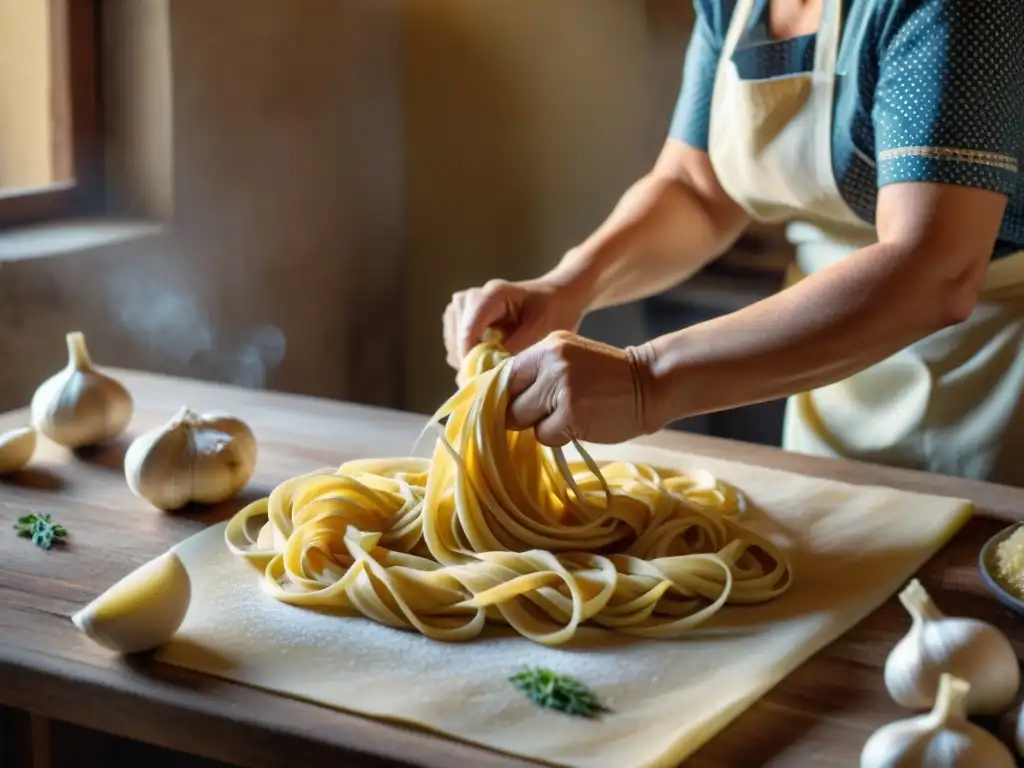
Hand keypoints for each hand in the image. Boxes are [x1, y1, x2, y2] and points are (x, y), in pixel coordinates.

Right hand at [442, 278, 586, 369]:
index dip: (471, 357)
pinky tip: (486, 365)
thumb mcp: (541, 331)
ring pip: (452, 342)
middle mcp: (472, 297)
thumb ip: (515, 350)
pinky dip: (467, 359)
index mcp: (492, 294)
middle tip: (489, 381)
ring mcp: (463, 307)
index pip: (469, 328)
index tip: (479, 380)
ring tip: (489, 373)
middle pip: (456, 336)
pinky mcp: (461, 319)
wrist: (557, 299)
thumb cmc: (553, 312)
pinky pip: (454, 345)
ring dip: (466, 361)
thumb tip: (488, 373)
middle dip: (470, 361)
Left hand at [506, 331, 659, 446]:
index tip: (516, 406)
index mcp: (548, 347)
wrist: (652, 384)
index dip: (506, 395)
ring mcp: (561, 387)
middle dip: (522, 413)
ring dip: (541, 425)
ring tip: (569, 416)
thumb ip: (539, 374)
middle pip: (509, 399)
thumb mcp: (570, 361)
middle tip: (548, 413)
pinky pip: (544, 435)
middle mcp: (551, 362)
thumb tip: (500, 403)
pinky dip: (558, 436)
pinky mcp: (571, 413)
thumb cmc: (608, 378)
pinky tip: (581, 424)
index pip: (505, 374)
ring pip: (523, 419)